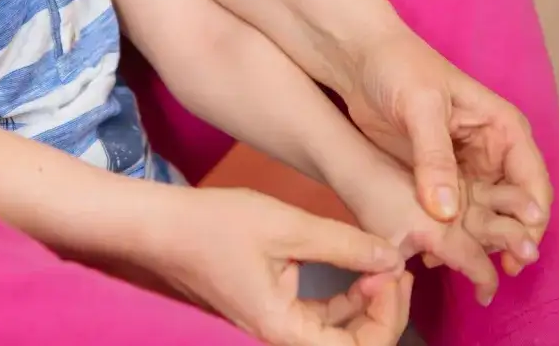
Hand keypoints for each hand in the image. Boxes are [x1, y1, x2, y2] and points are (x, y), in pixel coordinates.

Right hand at [137, 186, 412, 345]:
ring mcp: (274, 324)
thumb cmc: (212, 225)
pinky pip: (318, 314)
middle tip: (397, 268)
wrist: (161, 224)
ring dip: (367, 303)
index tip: (393, 272)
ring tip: (382, 264)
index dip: (388, 314)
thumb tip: (391, 258)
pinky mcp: (270, 308)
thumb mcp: (287, 227)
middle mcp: (279, 336)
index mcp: (283, 330)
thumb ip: (344, 245)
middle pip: (352, 344)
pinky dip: (343, 296)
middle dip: (384, 309)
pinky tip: (356, 267)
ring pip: (338, 331)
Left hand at [342, 28, 551, 272]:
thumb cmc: (398, 67)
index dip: (531, 220)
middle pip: (510, 208)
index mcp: (502, 128)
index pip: (532, 182)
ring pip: (481, 217)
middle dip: (503, 239)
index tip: (519, 250)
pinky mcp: (434, 179)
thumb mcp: (420, 108)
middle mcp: (490, 153)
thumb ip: (434, 158)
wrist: (357, 58)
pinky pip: (449, 216)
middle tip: (490, 270)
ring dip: (471, 243)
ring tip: (451, 264)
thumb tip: (445, 212)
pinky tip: (429, 254)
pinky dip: (444, 235)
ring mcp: (462, 169)